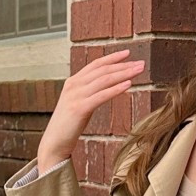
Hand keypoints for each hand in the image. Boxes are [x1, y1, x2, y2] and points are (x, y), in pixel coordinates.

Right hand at [37, 48, 145, 172]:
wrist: (54, 142)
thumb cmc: (68, 125)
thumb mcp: (78, 103)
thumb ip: (89, 92)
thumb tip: (108, 86)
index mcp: (73, 82)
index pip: (95, 64)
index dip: (112, 58)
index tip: (128, 53)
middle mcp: (73, 85)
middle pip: (102, 70)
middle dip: (123, 65)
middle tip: (141, 63)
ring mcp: (75, 96)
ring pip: (104, 80)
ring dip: (123, 74)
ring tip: (138, 71)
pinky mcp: (79, 108)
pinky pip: (101, 95)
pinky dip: (116, 89)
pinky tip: (128, 85)